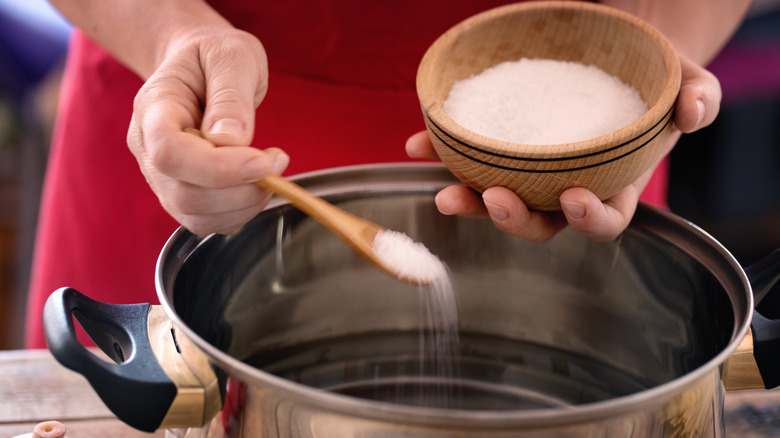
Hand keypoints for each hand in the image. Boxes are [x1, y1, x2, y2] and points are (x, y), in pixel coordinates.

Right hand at [126, 28, 288, 234]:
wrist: (201, 66)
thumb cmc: (214, 56)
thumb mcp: (232, 56)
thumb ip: (231, 95)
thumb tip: (232, 140)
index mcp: (153, 109)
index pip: (170, 154)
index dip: (218, 169)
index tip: (263, 162)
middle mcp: (149, 149)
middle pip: (185, 195)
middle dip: (242, 189)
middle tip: (277, 160)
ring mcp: (163, 177)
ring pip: (198, 216)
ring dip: (245, 203)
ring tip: (270, 169)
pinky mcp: (183, 194)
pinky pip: (209, 222)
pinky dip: (241, 212)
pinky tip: (256, 183)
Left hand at [406, 53, 720, 241]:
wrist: (620, 54)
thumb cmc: (657, 78)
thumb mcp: (689, 81)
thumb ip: (699, 97)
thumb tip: (693, 111)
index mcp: (615, 183)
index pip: (604, 221)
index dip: (588, 220)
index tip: (571, 200)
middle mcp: (569, 186)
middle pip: (540, 222)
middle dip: (515, 219)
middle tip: (494, 199)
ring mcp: (533, 171)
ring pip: (499, 200)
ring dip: (469, 200)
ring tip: (444, 189)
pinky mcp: (504, 148)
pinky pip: (472, 159)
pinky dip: (443, 154)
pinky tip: (418, 144)